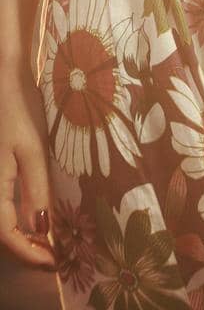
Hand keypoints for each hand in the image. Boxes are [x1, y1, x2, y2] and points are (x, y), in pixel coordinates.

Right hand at [0, 68, 54, 267]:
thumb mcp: (32, 149)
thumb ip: (35, 189)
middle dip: (27, 248)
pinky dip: (19, 218)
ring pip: (2, 220)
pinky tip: (39, 217)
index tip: (53, 264)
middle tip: (56, 257)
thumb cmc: (18, 109)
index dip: (28, 253)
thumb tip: (42, 229)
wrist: (4, 79)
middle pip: (2, 231)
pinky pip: (4, 204)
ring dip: (24, 235)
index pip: (6, 233)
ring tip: (52, 241)